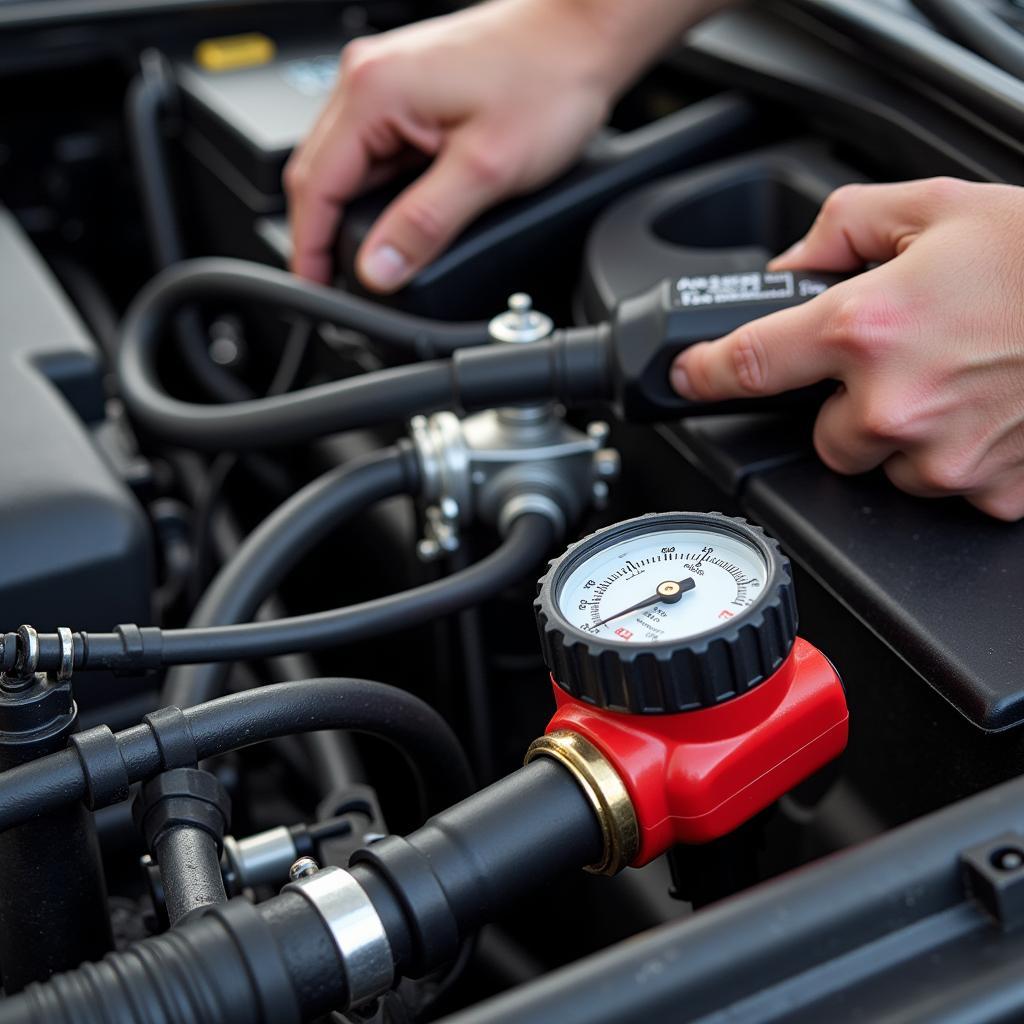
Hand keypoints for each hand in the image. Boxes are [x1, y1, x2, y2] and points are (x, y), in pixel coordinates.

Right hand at [285, 0, 620, 290]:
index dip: (310, 249)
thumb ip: (424, 226)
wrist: (583, 35)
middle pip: (321, 174)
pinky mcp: (410, 89)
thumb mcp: (485, 171)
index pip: (314, 186)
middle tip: (340, 285)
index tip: (316, 290)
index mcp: (374, 91)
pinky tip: (401, 215)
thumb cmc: (547, 80)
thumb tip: (379, 269)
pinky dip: (380, 189)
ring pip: (348, 164)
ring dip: (354, 213)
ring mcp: (388, 80)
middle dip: (325, 234)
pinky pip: (376, 149)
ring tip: (375, 258)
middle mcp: (369, 77)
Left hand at [669, 178, 1023, 520]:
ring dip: (900, 433)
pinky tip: (985, 412)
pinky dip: (954, 456)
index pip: (747, 363)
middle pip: (822, 435)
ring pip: (881, 464)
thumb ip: (841, 231)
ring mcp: (942, 456)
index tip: (687, 378)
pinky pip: (941, 486)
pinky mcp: (987, 490)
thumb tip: (791, 267)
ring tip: (954, 382)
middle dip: (846, 406)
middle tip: (900, 366)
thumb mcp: (933, 209)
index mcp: (865, 327)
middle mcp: (893, 402)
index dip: (705, 372)